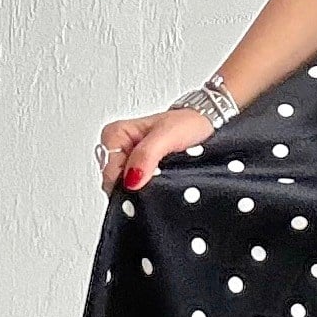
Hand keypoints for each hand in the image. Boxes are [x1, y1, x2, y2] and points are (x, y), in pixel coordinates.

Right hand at [97, 106, 215, 195]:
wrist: (207, 125)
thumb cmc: (188, 123)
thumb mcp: (167, 135)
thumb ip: (147, 154)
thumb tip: (132, 179)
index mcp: (114, 135)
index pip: (109, 172)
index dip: (128, 183)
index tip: (150, 181)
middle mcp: (117, 151)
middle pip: (115, 184)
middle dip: (135, 189)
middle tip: (161, 178)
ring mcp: (129, 164)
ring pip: (126, 191)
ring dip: (145, 191)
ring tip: (166, 178)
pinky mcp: (141, 175)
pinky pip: (138, 192)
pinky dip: (151, 193)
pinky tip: (165, 185)